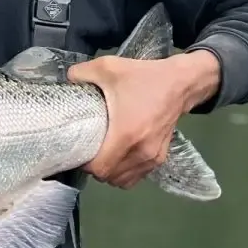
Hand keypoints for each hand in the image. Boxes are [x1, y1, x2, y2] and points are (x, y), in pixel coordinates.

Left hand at [68, 50, 220, 189]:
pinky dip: (125, 173)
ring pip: (124, 180)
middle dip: (95, 169)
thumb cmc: (144, 77)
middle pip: (110, 178)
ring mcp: (153, 157)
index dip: (84, 164)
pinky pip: (137, 176)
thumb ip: (80, 73)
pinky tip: (118, 158)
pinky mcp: (161, 157)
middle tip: (86, 152)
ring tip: (101, 156)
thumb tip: (67, 79)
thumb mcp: (108, 67)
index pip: (100, 168)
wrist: (181, 83)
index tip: (78, 151)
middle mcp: (141, 152)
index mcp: (126, 134)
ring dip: (110, 173)